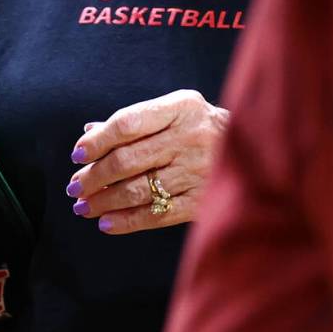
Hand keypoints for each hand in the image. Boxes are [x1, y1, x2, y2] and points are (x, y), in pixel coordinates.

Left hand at [66, 89, 228, 234]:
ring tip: (84, 206)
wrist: (257, 150)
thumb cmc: (202, 128)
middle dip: (94, 177)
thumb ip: (135, 122)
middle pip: (127, 160)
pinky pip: (156, 214)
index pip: (127, 123)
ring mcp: (197, 171)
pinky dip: (127, 221)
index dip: (97, 141)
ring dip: (104, 201)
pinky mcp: (201, 200)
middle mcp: (189, 137)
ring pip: (138, 189)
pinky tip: (106, 224)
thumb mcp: (175, 111)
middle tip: (75, 187)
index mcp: (181, 108)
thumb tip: (89, 133)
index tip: (77, 155)